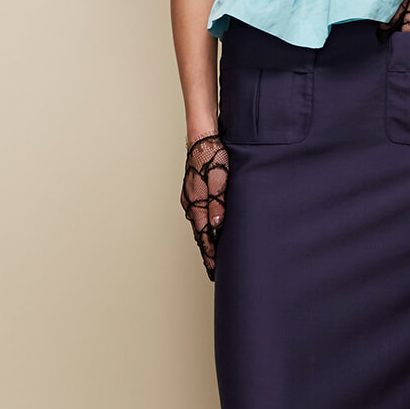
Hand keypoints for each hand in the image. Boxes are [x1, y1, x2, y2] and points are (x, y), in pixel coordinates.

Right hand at [180, 133, 228, 281]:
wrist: (203, 138)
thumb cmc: (212, 155)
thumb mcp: (219, 179)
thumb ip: (218, 202)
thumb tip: (216, 225)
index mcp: (196, 202)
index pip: (203, 235)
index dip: (209, 253)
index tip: (215, 268)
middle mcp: (190, 203)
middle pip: (198, 234)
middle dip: (206, 252)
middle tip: (213, 270)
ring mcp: (190, 198)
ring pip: (197, 225)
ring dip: (205, 241)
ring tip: (212, 256)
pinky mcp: (193, 193)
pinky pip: (197, 216)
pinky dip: (203, 228)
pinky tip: (208, 232)